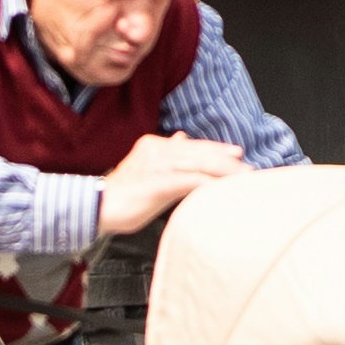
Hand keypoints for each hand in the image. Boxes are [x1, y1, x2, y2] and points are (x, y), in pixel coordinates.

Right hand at [100, 133, 245, 237]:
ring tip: (243, 177)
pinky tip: (222, 188)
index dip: (216, 149)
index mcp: (154, 144)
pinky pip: (190, 180)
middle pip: (199, 152)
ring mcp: (157, 165)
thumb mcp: (147, 168)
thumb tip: (182, 138)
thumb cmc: (124, 193)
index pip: (192, 145)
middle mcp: (157, 150)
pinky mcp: (158, 182)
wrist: (97, 206)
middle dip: (226, 159)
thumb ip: (167, 154)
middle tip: (247, 166)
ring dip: (224, 171)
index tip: (236, 153)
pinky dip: (209, 183)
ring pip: (199, 163)